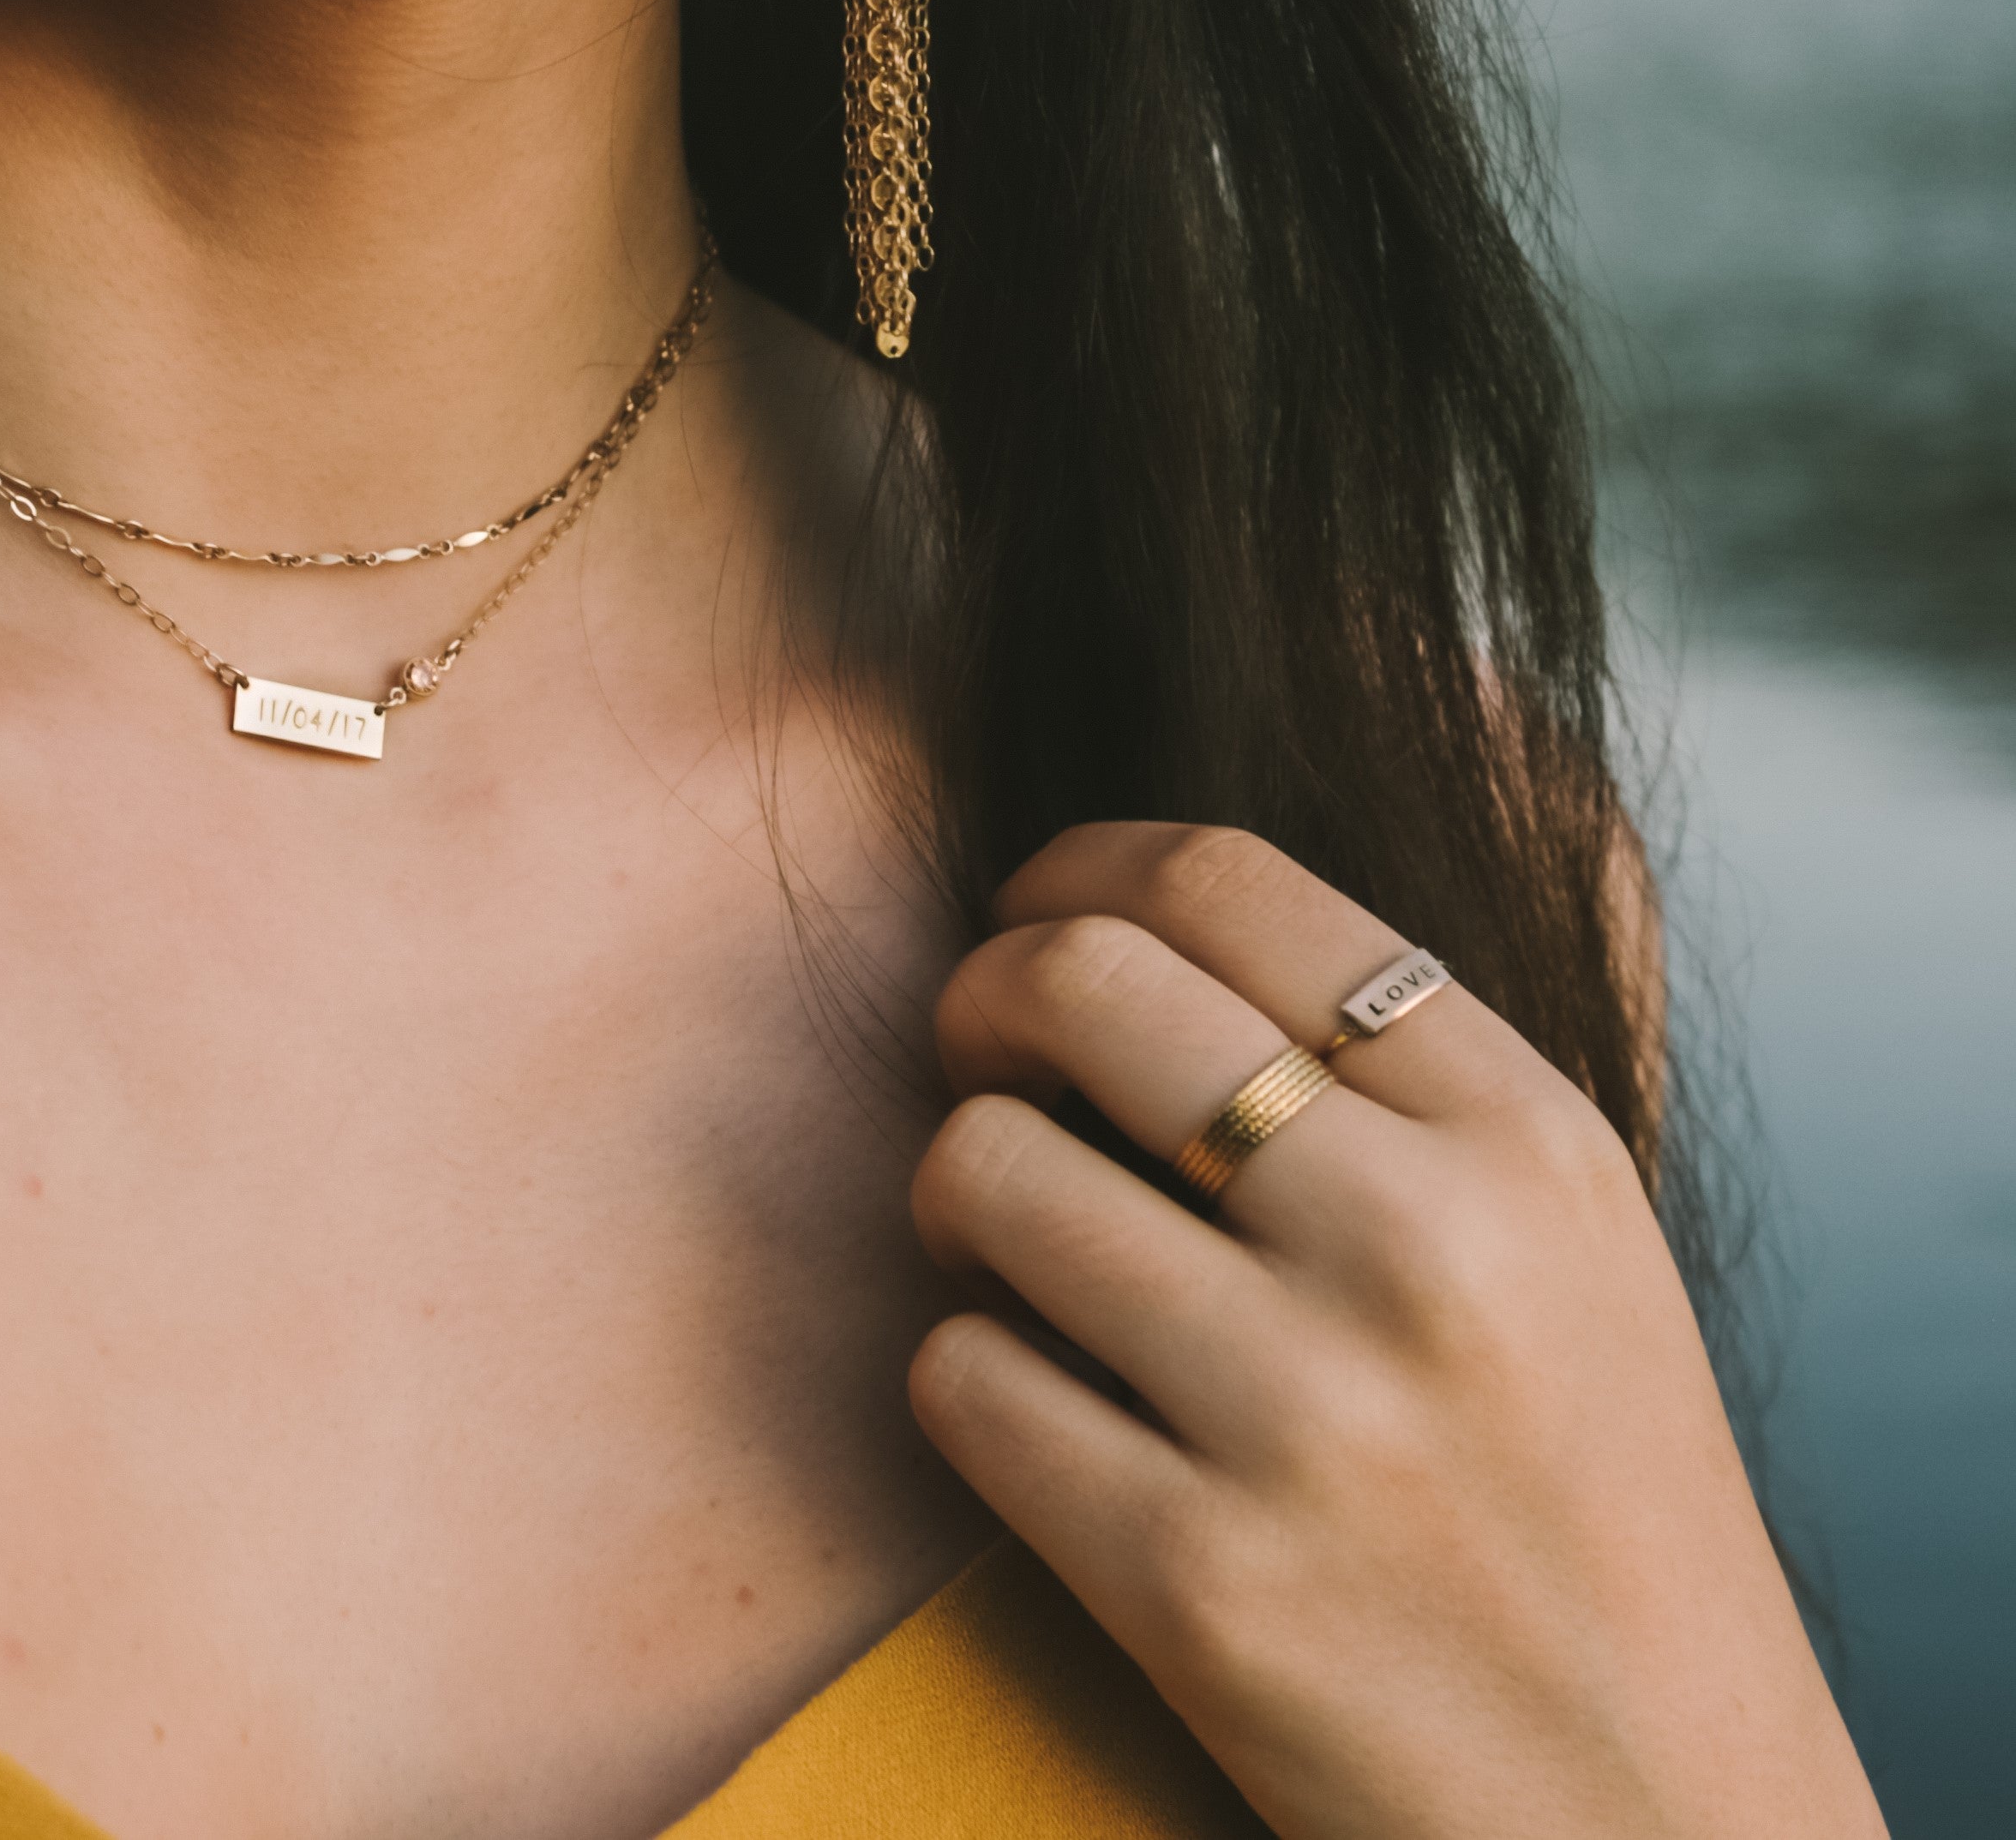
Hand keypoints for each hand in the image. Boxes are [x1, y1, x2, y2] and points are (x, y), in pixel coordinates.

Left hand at [906, 823, 1882, 1839]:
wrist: (1659, 1831)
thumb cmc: (1582, 1505)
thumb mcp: (1568, 1241)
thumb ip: (1394, 1077)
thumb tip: (1128, 924)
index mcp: (1527, 1141)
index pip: (1228, 880)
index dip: (1077, 865)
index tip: (1033, 907)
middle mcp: (1426, 1252)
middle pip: (1085, 982)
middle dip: (980, 994)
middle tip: (980, 1056)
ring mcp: (1310, 1420)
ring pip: (986, 1167)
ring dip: (950, 1189)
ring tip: (998, 1241)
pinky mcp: (1198, 1585)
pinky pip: (961, 1377)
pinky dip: (963, 1373)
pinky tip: (1031, 1399)